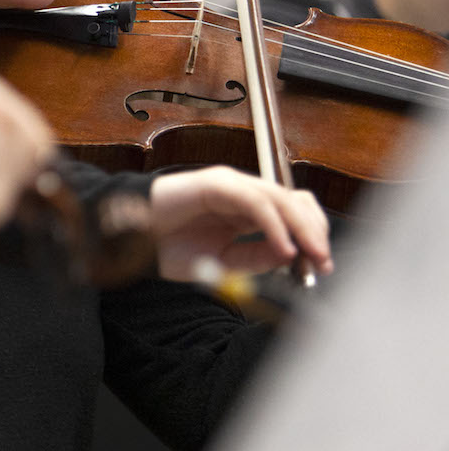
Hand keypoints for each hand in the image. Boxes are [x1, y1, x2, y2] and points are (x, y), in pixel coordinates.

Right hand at [148, 165, 332, 280]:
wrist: (129, 239)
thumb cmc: (167, 247)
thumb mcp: (224, 262)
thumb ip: (256, 258)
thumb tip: (292, 256)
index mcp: (246, 209)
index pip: (294, 212)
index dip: (313, 235)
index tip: (320, 267)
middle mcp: (243, 192)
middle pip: (296, 202)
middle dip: (315, 233)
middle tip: (321, 263)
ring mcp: (230, 184)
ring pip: (282, 198)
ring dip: (302, 229)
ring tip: (309, 256)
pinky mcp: (216, 184)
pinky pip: (256, 203)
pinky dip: (275, 226)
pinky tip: (283, 248)